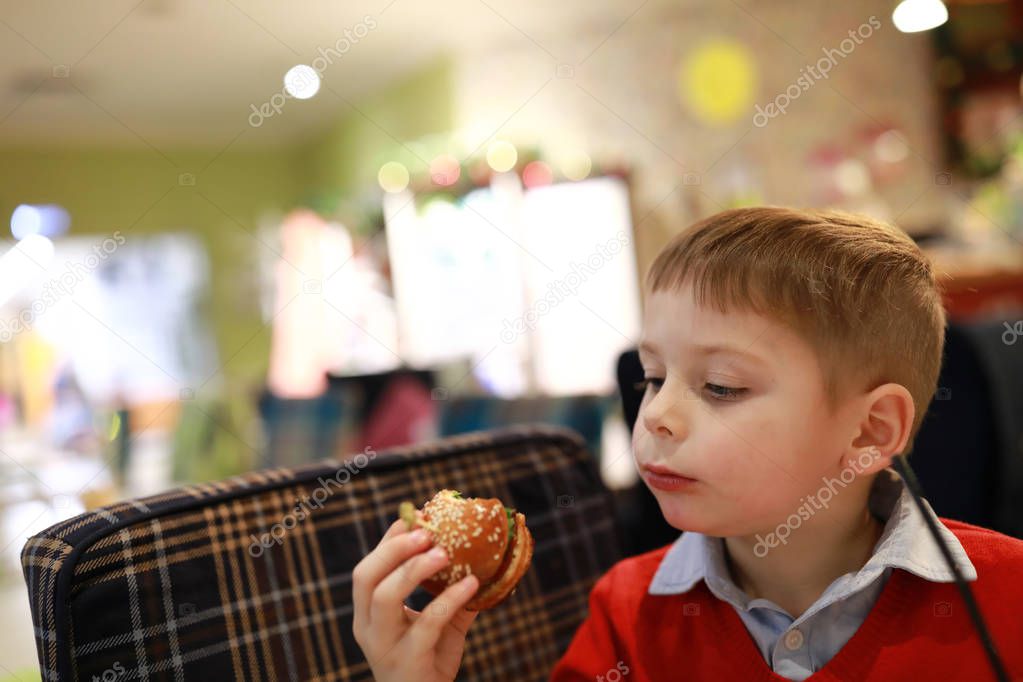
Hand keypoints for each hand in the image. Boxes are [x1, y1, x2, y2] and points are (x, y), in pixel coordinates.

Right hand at [352, 518, 480, 681]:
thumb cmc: (430, 661)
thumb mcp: (438, 623)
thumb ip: (449, 594)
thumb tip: (476, 556)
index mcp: (367, 614)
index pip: (367, 569)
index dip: (388, 541)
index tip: (413, 517)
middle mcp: (367, 628)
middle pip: (365, 577)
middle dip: (394, 549)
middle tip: (426, 532)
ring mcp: (383, 646)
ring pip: (384, 597)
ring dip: (412, 568)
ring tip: (443, 553)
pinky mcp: (407, 662)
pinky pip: (427, 623)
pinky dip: (449, 599)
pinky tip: (471, 584)